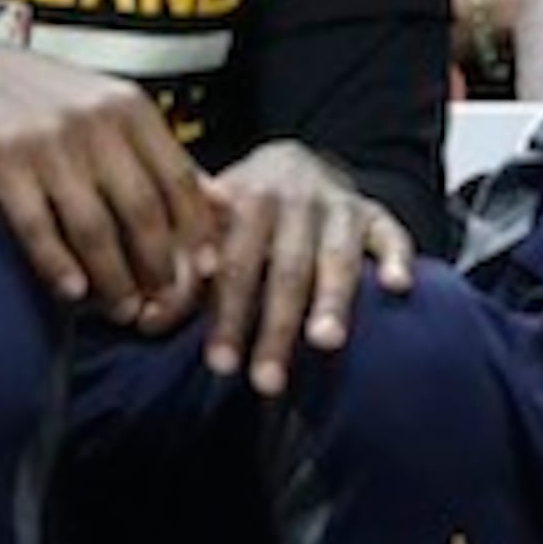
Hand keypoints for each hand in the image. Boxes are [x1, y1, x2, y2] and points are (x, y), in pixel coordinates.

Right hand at [0, 44, 220, 329]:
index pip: (179, 178)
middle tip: (162, 304)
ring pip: (92, 226)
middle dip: (156, 265)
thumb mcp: (117, 113)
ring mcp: (49, 141)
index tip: (206, 271)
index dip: (197, 229)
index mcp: (132, 109)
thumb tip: (223, 202)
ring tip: (123, 310)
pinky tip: (73, 293)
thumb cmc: (59, 104)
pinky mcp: (4, 161)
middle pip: (141, 209)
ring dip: (111, 278)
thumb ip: (163, 156)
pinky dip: (57, 265)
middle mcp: (96, 121)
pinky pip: (36, 226)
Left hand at [200, 142, 414, 395]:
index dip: (227, 316)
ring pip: (336, 256)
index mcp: (244, 198)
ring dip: (331, 300)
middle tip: (267, 380)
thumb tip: (146, 322)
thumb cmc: (240, 214)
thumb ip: (179, 274)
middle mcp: (293, 199)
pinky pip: (389, 232)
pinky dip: (396, 256)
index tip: (220, 364)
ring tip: (324, 342)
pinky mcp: (374, 212)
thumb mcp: (205, 230)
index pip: (233, 264)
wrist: (291, 163)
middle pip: (284, 270)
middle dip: (275, 328)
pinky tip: (396, 286)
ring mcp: (337, 205)